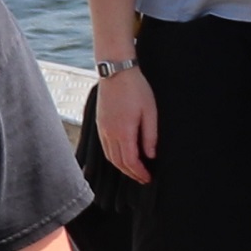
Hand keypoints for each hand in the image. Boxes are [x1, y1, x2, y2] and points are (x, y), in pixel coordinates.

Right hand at [91, 62, 157, 180]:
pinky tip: (122, 156)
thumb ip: (150, 136)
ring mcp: (102, 129)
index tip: (148, 178)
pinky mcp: (99, 123)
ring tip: (134, 170)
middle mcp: (109, 133)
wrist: (116, 72)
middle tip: (143, 178)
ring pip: (110, 156)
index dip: (139, 173)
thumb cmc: (136, 89)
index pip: (130, 161)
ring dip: (121, 167)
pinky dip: (113, 156)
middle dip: (131, 173)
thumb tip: (151, 155)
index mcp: (123, 132)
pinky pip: (105, 147)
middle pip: (118, 163)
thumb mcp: (150, 112)